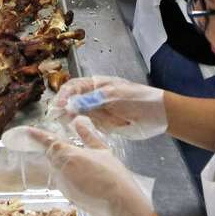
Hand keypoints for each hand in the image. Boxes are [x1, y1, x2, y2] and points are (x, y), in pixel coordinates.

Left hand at [3, 117, 154, 215]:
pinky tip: (90, 181)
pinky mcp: (69, 198)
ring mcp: (63, 186)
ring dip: (67, 166)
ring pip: (59, 170)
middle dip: (59, 152)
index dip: (35, 135)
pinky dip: (73, 179)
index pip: (46, 142)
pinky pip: (66, 183)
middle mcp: (59, 170)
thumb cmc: (113, 175)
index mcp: (65, 154)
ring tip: (89, 168)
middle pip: (53, 156)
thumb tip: (78, 120)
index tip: (25, 130)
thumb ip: (87, 136)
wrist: (121, 206)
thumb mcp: (102, 150)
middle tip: (74, 149)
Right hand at [49, 76, 166, 139]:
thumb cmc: (138, 99)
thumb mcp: (115, 96)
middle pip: (72, 100)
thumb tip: (72, 103)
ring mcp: (97, 110)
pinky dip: (79, 127)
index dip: (65, 95)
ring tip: (62, 125)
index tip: (60, 106)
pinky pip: (86, 124)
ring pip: (77, 113)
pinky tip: (73, 131)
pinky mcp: (102, 123)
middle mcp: (93, 96)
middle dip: (63, 107)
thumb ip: (93, 99)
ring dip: (68, 118)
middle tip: (55, 118)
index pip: (74, 87)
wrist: (158, 115)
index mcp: (96, 84)